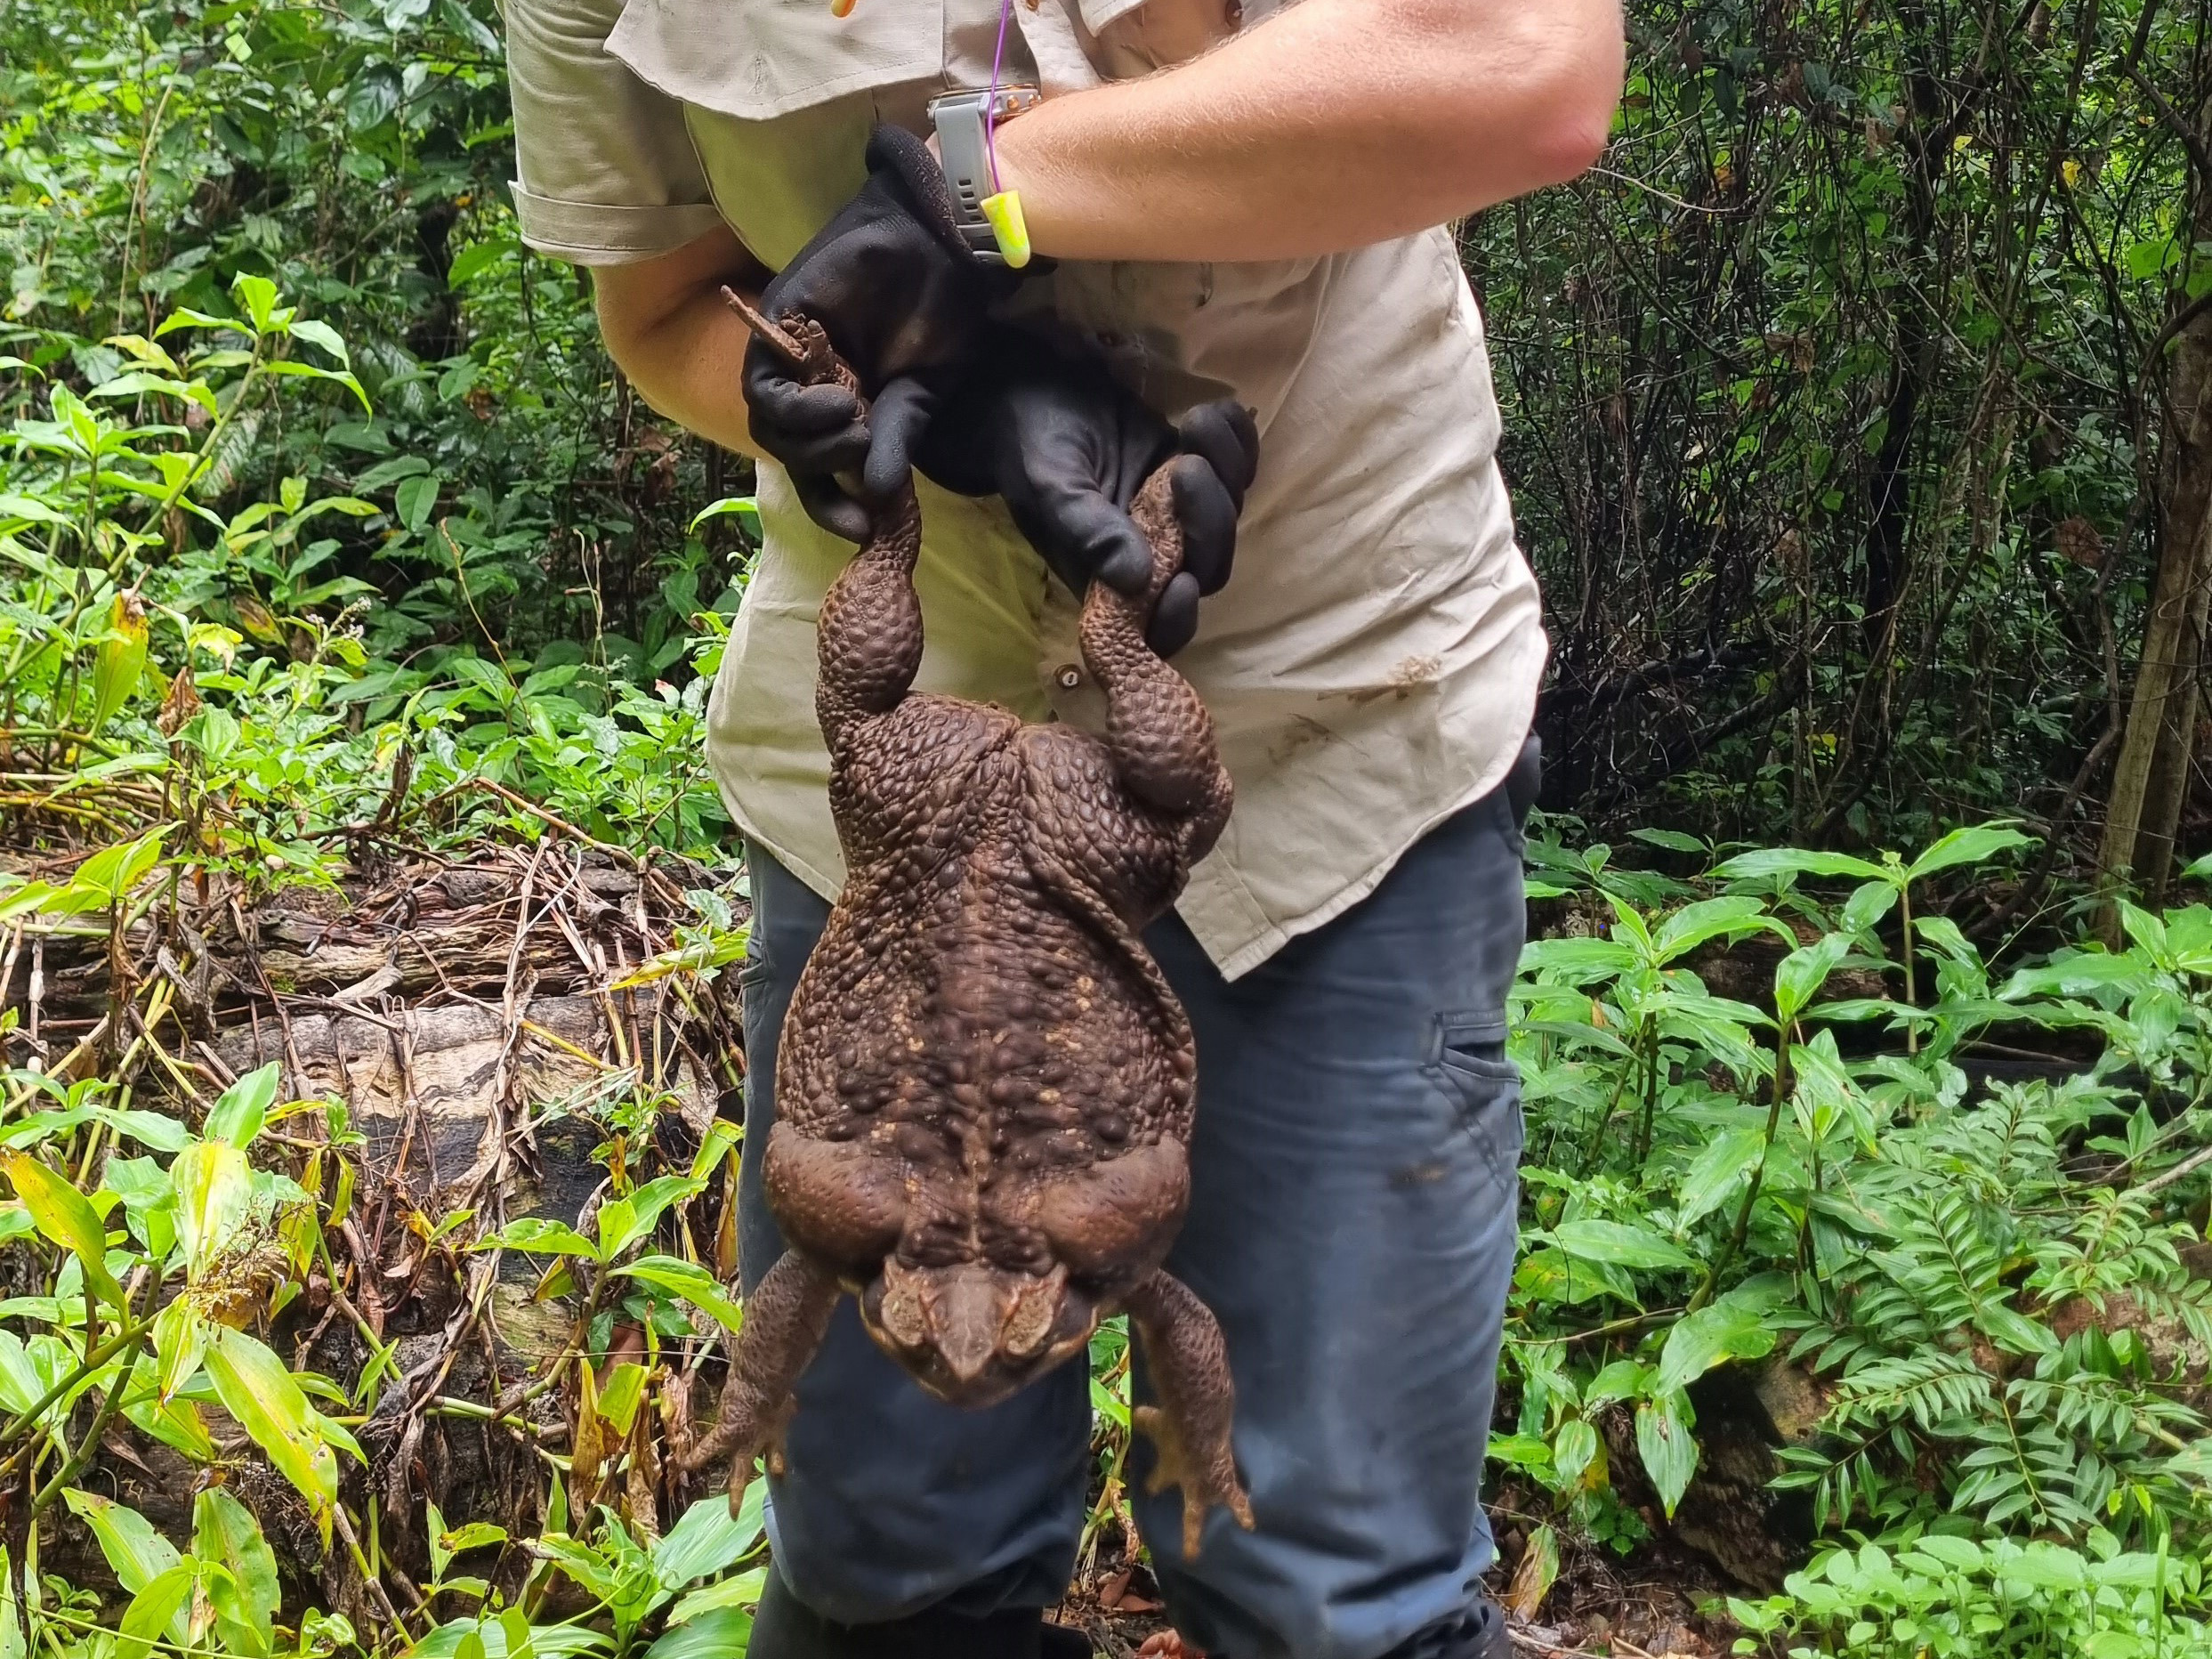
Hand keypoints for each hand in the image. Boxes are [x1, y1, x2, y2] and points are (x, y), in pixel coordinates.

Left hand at [743, 125, 1009, 540]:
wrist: (938, 243)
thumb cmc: (942, 312)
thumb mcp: (923, 391)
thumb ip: (895, 440)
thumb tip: (877, 497)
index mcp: (848, 405)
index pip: (821, 469)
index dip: (832, 505)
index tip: (860, 529)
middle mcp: (813, 386)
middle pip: (790, 451)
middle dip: (823, 468)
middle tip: (864, 449)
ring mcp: (792, 357)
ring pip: (770, 425)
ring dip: (810, 441)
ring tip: (854, 421)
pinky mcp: (778, 326)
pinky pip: (764, 387)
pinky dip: (795, 408)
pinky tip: (837, 401)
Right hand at [918, 335, 1258, 656]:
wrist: (1034, 389)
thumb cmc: (1032, 446)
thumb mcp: (1051, 489)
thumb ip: (1089, 533)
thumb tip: (1137, 580)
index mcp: (1110, 578)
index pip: (1157, 625)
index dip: (1178, 617)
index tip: (1183, 581)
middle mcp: (1153, 553)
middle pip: (1210, 565)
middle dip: (1209, 521)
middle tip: (1185, 467)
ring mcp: (1180, 512)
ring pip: (1229, 513)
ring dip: (1226, 470)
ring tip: (1193, 424)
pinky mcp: (1196, 468)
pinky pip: (1239, 465)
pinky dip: (1238, 440)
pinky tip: (1216, 412)